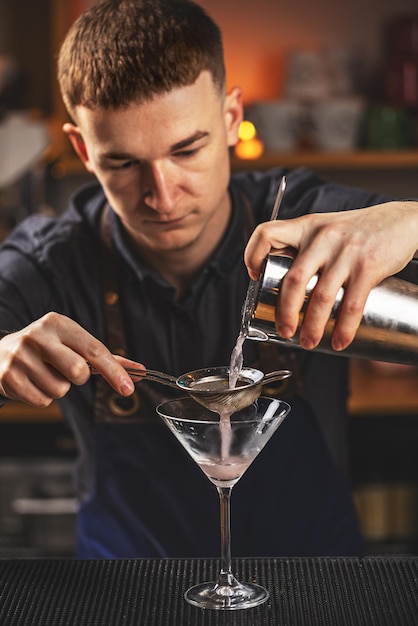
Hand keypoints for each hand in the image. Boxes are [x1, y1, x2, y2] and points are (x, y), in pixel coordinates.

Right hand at [0, 312, 137, 406]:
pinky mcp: (8, 376)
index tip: (129, 388)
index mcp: (58, 323)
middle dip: (79, 379)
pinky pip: (42, 401)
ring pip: (60, 390)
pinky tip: (32, 383)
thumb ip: (106, 358)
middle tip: (67, 371)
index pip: (95, 349)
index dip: (114, 371)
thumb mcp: (72, 344)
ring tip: (44, 375)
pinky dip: (42, 397)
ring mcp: (20, 355)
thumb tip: (139, 371)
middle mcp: (38, 335)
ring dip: (58, 388)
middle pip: (78, 371)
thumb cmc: (47, 350)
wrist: (0, 353)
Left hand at [244, 201, 417, 350]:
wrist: (399, 221)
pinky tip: (340, 341)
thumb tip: (283, 285)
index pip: (266, 234)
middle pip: (293, 280)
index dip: (252, 256)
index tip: (254, 277)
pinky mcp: (368, 266)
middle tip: (285, 331)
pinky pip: (352, 304)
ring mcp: (345, 252)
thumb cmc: (356, 231)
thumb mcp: (325, 229)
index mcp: (305, 227)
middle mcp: (322, 237)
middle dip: (285, 312)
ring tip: (309, 343)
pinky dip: (344, 328)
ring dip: (312, 326)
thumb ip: (304, 248)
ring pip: (321, 297)